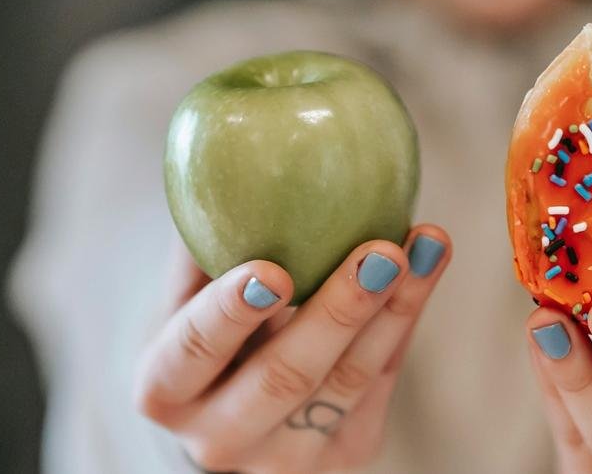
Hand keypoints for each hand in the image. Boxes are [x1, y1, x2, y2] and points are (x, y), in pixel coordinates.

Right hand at [135, 225, 450, 472]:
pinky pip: (380, 384)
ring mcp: (284, 458)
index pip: (194, 352)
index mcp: (165, 390)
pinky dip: (405, 320)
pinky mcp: (343, 454)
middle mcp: (218, 439)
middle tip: (379, 253)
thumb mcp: (185, 295)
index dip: (231, 312)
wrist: (230, 411)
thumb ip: (203, 243)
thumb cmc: (204, 328)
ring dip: (394, 310)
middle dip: (338, 312)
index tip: (272, 268)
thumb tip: (229, 148)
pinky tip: (427, 266)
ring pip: (347, 383)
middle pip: (284, 378)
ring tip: (425, 246)